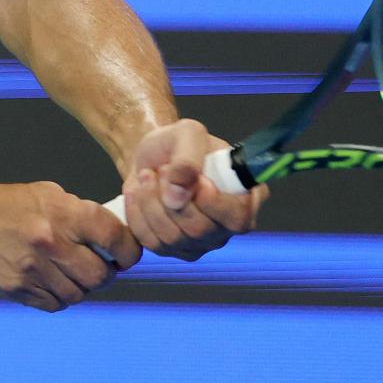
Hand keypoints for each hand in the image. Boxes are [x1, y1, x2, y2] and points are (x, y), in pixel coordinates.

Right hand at [0, 181, 140, 311]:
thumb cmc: (5, 205)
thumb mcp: (46, 194)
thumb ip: (79, 212)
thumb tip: (112, 234)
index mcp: (62, 213)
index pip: (114, 236)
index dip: (129, 250)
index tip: (127, 254)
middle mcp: (50, 242)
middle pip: (101, 275)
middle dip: (106, 273)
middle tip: (99, 266)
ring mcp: (33, 270)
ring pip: (79, 294)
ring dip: (81, 287)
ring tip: (70, 273)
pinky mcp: (18, 290)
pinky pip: (55, 304)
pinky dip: (60, 297)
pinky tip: (52, 282)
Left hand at [122, 118, 267, 260]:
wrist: (150, 157)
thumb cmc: (177, 144)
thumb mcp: (187, 133)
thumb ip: (188, 159)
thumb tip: (178, 195)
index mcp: (245, 197)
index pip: (239, 218)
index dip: (215, 203)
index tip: (198, 180)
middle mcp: (225, 226)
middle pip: (200, 230)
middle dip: (172, 196)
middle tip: (162, 168)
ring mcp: (199, 242)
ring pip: (172, 238)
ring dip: (151, 201)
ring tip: (147, 175)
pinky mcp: (172, 249)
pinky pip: (150, 242)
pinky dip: (137, 214)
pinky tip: (137, 193)